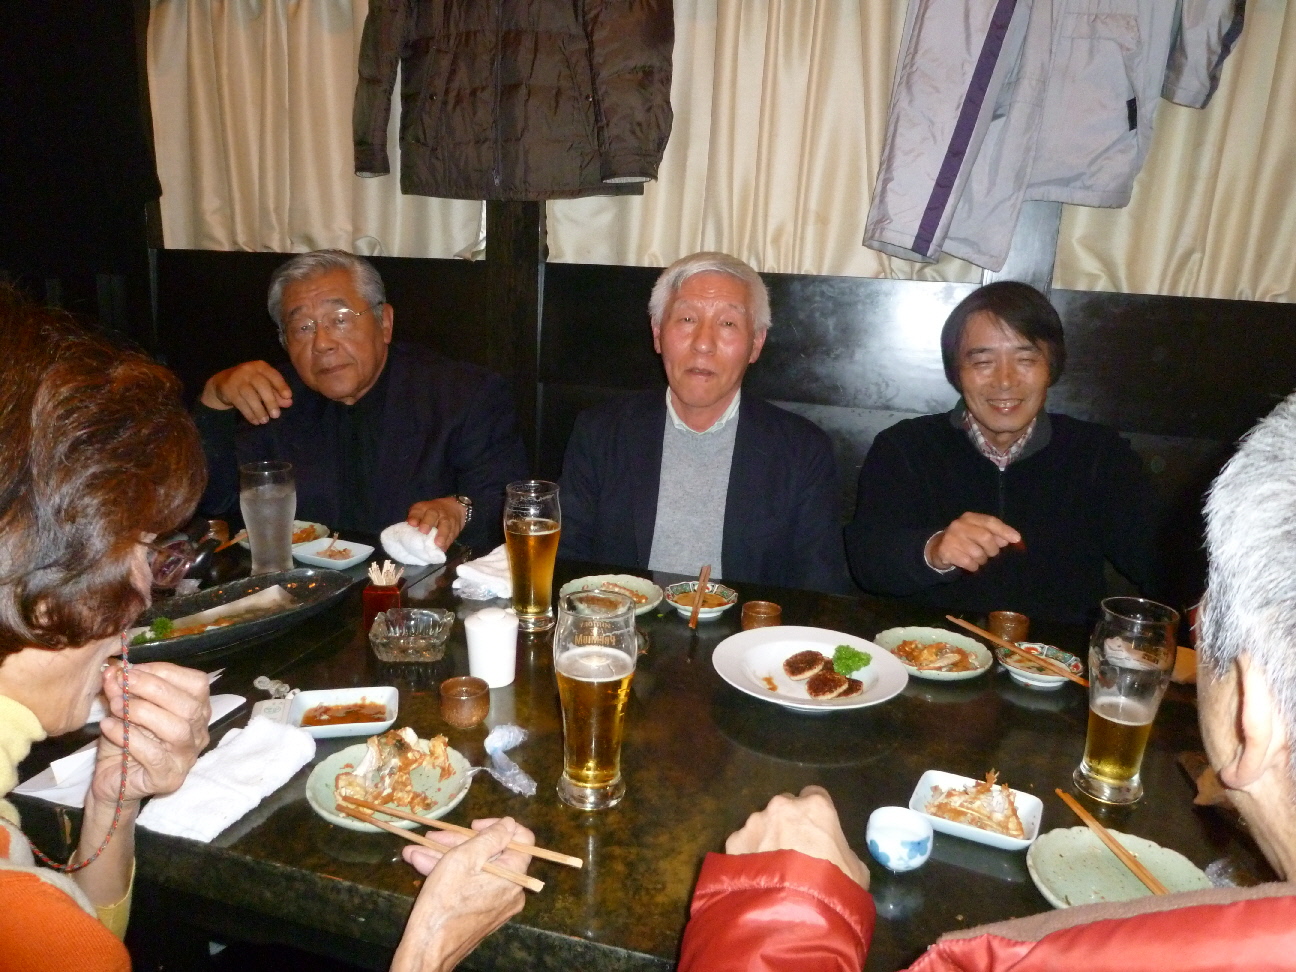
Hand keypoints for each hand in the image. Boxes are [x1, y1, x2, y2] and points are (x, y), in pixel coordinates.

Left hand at [91, 662, 209, 805]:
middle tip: (123, 682)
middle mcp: (198, 733)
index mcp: (196, 711)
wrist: (113, 783)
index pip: (197, 684)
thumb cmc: (124, 742)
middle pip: (189, 705)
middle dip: (154, 688)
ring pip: (178, 729)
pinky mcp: (169, 778)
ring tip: (116, 706)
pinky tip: (109, 727)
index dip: (165, 672)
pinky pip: (154, 754)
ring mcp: (186, 758)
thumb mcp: (122, 710)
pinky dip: (129, 736)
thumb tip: (113, 671)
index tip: (132, 669)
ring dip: (143, 712)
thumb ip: (121, 691)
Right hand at [200, 360, 292, 424]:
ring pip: (250, 395)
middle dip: (270, 401)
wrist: (222, 382)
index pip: (273, 375)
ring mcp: (237, 379)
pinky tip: (255, 421)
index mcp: (260, 366)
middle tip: (276, 415)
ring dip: (259, 410)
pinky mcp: (227, 389)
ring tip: (265, 421)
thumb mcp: (264, 386)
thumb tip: (289, 402)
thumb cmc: (250, 384)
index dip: (281, 385)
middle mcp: (249, 370)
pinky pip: (240, 402)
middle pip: (261, 385)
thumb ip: (276, 393)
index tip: (288, 396)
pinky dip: (249, 413)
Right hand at [391, 817, 534, 971]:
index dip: (498, 826)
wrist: (428, 949)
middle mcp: (512, 891)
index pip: (522, 839)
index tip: (473, 825)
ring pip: (475, 870)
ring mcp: (497, 904)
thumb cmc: (445, 901)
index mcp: (514, 875)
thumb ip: (491, 837)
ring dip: (446, 857)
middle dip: (459, 842)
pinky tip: (421, 864)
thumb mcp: (465, 858)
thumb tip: (509, 823)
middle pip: (491, 854)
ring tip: (414, 850)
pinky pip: (470, 886)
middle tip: (433, 837)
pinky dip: (449, 875)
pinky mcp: (481, 915)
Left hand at [407, 497, 467, 550]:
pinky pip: (452, 534)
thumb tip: (408, 528)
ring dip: (442, 535)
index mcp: (424, 508)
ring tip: (438, 544)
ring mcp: (447, 518)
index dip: (415, 517)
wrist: (453, 508)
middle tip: (423, 532)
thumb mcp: (419, 512)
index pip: (418, 510)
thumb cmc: (429, 513)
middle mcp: (436, 511)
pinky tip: (443, 548)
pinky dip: (448, 541)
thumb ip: (414, 519)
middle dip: (427, 523)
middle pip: (432, 515)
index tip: (412, 524)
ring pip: (445, 525)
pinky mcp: (455, 527)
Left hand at [725, 785, 869, 888]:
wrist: (797, 910)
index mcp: (815, 806)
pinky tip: (756, 878)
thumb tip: (835, 855)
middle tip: (793, 852)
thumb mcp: (856, 868)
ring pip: (761, 825)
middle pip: (785, 808)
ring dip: (766, 840)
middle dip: (787, 824)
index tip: (816, 831)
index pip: (815, 796)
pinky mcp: (735, 840)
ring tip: (773, 869)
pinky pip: (743, 844)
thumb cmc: (834, 885)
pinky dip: (747, 856)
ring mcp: (755, 821)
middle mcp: (782, 805)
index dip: (815, 814)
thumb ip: (842, 851)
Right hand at [926, 513, 1020, 572]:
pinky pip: (968, 562)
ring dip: (982, 560)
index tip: (1017, 539)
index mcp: (970, 518)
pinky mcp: (946, 551)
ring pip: (977, 553)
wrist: (938, 549)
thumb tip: (1012, 539)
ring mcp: (951, 538)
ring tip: (978, 558)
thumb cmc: (965, 540)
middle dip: (992, 549)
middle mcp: (959, 525)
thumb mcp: (978, 533)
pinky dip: (973, 566)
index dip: (1004, 530)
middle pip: (985, 537)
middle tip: (991, 553)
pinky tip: (970, 564)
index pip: (990, 522)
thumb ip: (994, 534)